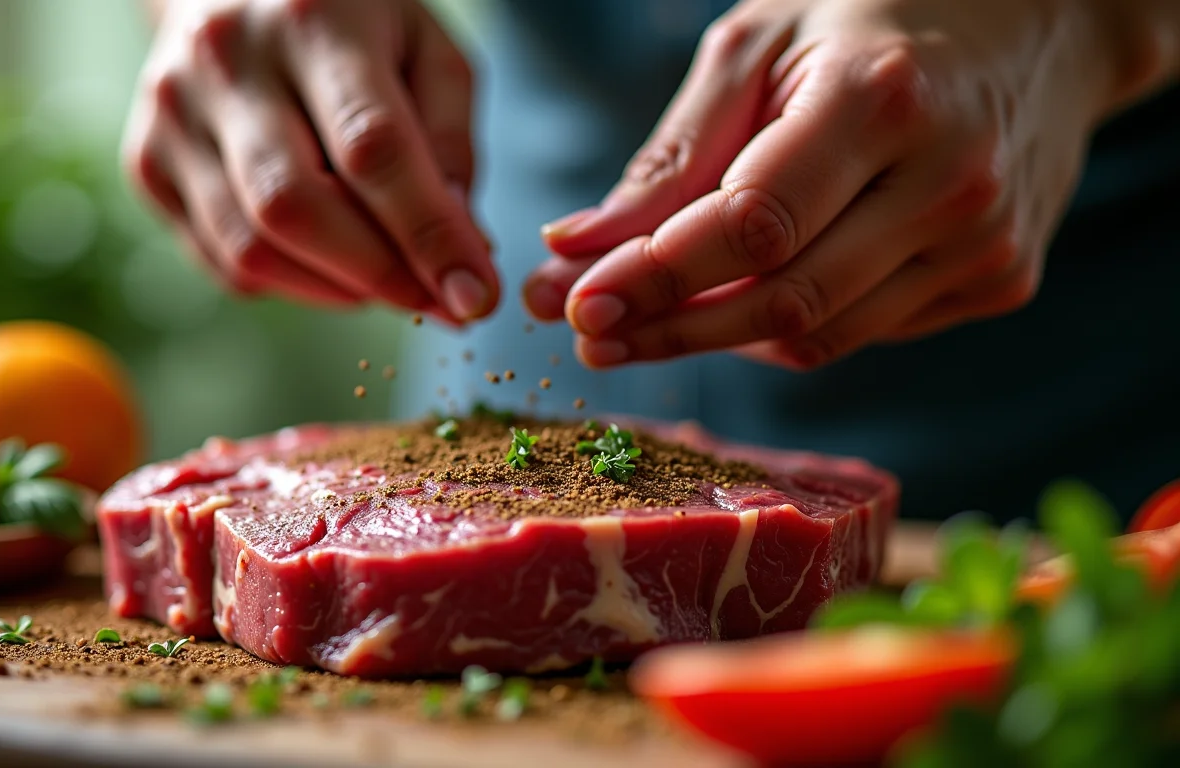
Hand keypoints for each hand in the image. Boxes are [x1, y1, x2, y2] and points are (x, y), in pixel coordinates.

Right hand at [123, 0, 496, 320]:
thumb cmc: (353, 23)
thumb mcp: (429, 53)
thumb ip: (451, 146)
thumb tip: (460, 252)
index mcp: (312, 19)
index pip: (373, 149)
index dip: (427, 235)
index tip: (474, 295)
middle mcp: (226, 60)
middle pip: (298, 208)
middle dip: (380, 276)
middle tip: (437, 302)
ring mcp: (173, 113)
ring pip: (252, 247)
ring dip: (335, 290)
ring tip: (386, 280)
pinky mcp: (146, 161)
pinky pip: (222, 259)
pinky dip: (289, 282)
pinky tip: (329, 262)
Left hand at [526, 0, 1123, 368]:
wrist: (1039, 24)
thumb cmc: (871, 18)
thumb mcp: (760, 46)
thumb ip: (673, 156)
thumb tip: (575, 250)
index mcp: (882, 99)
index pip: (753, 225)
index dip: (657, 277)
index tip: (577, 305)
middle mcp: (950, 181)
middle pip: (783, 300)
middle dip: (671, 329)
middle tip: (593, 335)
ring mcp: (986, 241)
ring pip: (819, 335)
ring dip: (720, 338)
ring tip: (653, 315)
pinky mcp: (1000, 280)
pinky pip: (863, 332)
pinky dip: (789, 327)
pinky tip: (754, 290)